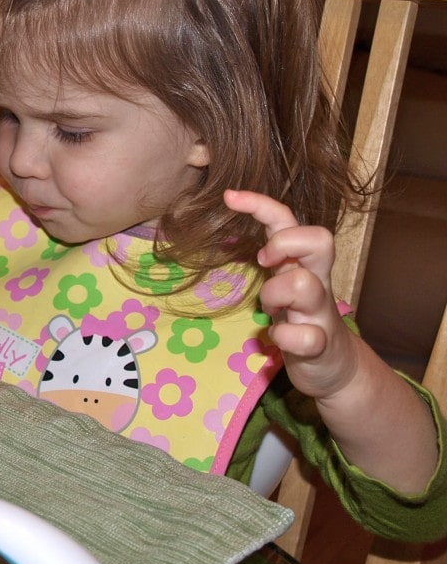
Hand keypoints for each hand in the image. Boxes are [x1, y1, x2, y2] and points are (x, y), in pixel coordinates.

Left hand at [223, 189, 355, 400]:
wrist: (335, 367)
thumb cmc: (300, 317)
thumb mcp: (283, 282)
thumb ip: (271, 258)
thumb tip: (229, 231)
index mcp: (303, 262)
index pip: (288, 220)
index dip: (261, 204)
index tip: (229, 196)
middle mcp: (317, 280)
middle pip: (320, 239)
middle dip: (285, 244)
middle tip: (265, 262)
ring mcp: (320, 312)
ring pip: (304, 285)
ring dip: (275, 295)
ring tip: (269, 310)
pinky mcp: (320, 344)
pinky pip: (305, 336)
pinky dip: (285, 337)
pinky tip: (276, 338)